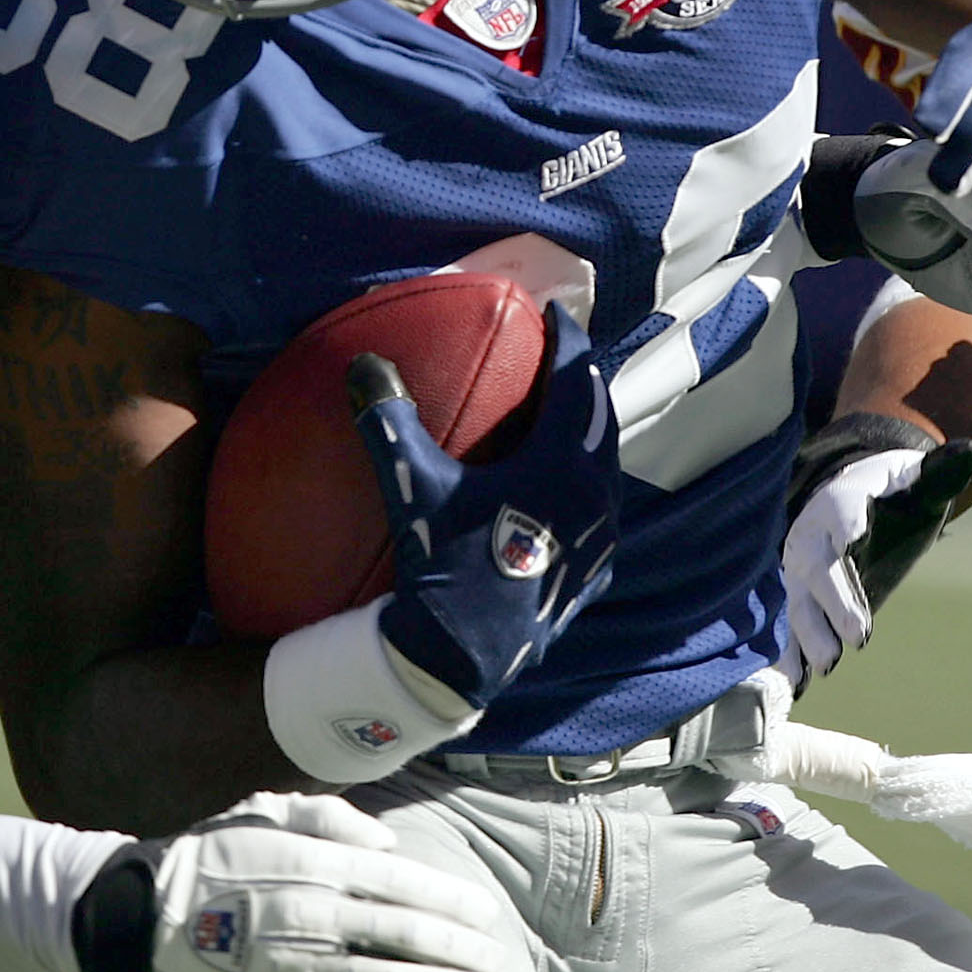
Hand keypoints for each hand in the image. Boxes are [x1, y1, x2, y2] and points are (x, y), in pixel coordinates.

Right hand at [71, 792, 509, 971]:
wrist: (146, 913)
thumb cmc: (211, 854)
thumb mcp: (264, 809)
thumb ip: (329, 816)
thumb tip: (387, 842)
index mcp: (315, 863)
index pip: (402, 881)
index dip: (450, 899)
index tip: (485, 913)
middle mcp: (318, 913)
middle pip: (408, 934)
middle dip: (461, 950)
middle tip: (497, 961)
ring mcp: (304, 965)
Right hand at [350, 304, 619, 708]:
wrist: (462, 658)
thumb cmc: (443, 568)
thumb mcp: (414, 490)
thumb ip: (391, 422)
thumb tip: (365, 363)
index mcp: (562, 466)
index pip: (575, 382)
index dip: (566, 340)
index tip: (555, 312)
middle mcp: (594, 497)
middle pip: (600, 416)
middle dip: (583, 378)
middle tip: (563, 352)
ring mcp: (599, 538)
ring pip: (606, 463)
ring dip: (589, 428)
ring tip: (566, 410)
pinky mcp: (592, 571)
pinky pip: (603, 507)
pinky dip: (588, 477)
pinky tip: (567, 485)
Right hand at [773, 414, 971, 689]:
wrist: (854, 500)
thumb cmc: (894, 492)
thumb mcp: (920, 479)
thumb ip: (945, 469)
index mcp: (842, 498)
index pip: (843, 509)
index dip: (846, 522)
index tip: (852, 538)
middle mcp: (812, 533)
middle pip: (818, 565)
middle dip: (833, 600)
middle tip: (857, 637)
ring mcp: (800, 567)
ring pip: (798, 599)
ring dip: (806, 634)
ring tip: (826, 667)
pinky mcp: (801, 596)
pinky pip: (791, 623)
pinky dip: (790, 652)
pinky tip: (795, 684)